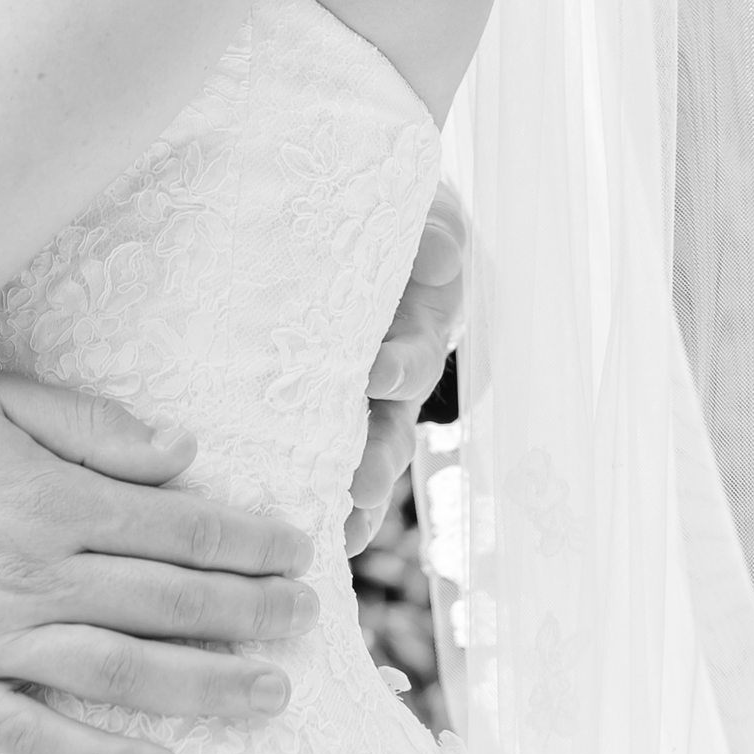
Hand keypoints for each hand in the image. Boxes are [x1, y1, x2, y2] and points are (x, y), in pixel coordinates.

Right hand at [0, 370, 317, 753]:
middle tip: (306, 622)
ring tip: (270, 695)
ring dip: (206, 687)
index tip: (297, 551)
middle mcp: (29, 575)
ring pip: (121, 673)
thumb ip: (86, 426)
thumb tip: (179, 453)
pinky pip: (38, 738)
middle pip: (165, 601)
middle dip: (247, 611)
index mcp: (44, 498)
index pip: (173, 524)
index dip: (244, 539)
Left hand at [345, 178, 465, 550]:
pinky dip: (326, 503)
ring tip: (336, 527)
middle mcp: (391, 381)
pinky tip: (313, 534)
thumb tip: (439, 254)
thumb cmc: (396, 225)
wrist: (365, 234)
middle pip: (391, 429)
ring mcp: (359, 407)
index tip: (377, 375)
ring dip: (351, 495)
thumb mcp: (426, 219)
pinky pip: (328, 469)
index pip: (414, 354)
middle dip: (376, 460)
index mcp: (416, 328)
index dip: (400, 366)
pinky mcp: (319, 419)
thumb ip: (435, 234)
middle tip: (356, 485)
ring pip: (362, 462)